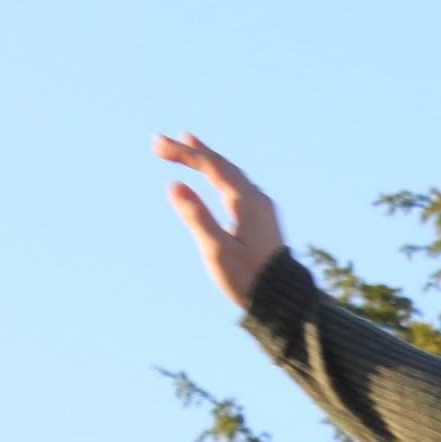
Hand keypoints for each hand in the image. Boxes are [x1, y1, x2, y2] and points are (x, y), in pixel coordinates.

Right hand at [155, 131, 284, 308]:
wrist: (283, 299)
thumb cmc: (248, 277)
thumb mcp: (217, 250)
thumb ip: (196, 216)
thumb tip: (175, 185)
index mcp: (246, 201)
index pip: (211, 166)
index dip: (184, 153)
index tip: (157, 145)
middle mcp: (257, 198)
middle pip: (221, 165)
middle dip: (192, 151)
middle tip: (162, 141)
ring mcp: (262, 207)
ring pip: (231, 173)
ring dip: (208, 158)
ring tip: (189, 143)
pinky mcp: (262, 218)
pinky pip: (237, 185)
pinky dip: (220, 173)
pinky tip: (216, 176)